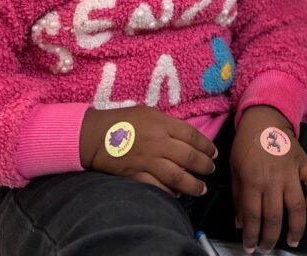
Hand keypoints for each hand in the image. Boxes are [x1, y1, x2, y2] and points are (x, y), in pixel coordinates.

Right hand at [79, 105, 217, 196]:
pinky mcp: (136, 175)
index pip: (192, 136)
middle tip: (211, 170)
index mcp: (162, 124)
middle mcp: (158, 142)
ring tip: (201, 189)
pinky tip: (176, 194)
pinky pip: (157, 187)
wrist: (93, 135)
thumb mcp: (147, 113)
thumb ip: (167, 124)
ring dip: (193, 185)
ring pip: (177, 176)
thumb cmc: (121, 120)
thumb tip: (185, 137)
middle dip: (204, 166)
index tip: (213, 153)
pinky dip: (169, 192)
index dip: (206, 146)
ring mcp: (147, 160)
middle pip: (189, 157)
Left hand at [231, 106, 306, 252]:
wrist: (264, 118)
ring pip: (297, 206)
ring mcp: (290, 171)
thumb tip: (241, 223)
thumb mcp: (234, 170)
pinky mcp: (304, 163)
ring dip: (296, 227)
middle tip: (268, 248)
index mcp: (252, 180)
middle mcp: (272, 179)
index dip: (251, 236)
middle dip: (271, 238)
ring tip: (293, 241)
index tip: (250, 248)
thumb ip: (237, 197)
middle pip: (274, 217)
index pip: (252, 216)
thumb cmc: (246, 145)